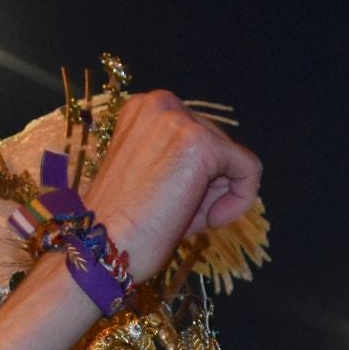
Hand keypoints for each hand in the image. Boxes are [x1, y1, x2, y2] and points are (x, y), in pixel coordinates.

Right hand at [85, 91, 261, 284]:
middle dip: (208, 187)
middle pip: (218, 144)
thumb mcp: (157, 180)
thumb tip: (234, 173)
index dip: (196, 179)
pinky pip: (249, 170)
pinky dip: (239, 201)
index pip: (198, 135)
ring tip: (182, 217)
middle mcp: (161, 102)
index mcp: (145, 109)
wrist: (100, 246)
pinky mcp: (200, 144)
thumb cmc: (122, 224)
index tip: (173, 205)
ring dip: (217, 196)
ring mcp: (180, 120)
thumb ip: (190, 166)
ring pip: (233, 157)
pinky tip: (209, 221)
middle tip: (175, 215)